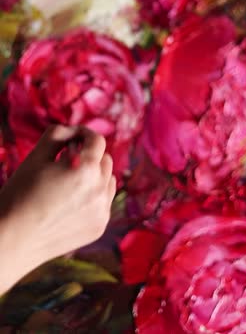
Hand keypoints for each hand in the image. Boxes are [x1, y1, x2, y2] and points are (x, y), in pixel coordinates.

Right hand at [0, 125, 115, 293]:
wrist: (12, 239)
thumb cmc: (20, 194)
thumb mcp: (36, 156)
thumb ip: (58, 134)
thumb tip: (73, 131)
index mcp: (86, 169)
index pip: (97, 140)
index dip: (84, 134)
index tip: (72, 137)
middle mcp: (99, 190)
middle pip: (105, 160)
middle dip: (89, 155)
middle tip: (66, 160)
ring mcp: (101, 211)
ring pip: (108, 180)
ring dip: (95, 175)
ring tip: (69, 182)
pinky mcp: (99, 226)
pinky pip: (104, 202)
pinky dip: (94, 196)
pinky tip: (70, 202)